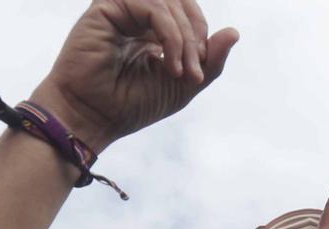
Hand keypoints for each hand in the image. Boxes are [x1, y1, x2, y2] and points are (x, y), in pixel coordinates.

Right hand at [32, 0, 237, 148]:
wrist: (93, 118)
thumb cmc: (131, 105)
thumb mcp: (183, 85)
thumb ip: (210, 61)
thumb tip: (235, 32)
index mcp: (152, 27)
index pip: (189, 12)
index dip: (202, 37)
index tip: (198, 75)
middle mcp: (137, 13)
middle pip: (182, 2)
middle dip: (196, 36)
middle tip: (195, 72)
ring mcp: (122, 7)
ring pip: (170, 3)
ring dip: (185, 39)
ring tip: (180, 73)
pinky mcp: (107, 6)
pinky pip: (153, 6)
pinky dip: (169, 34)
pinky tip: (168, 64)